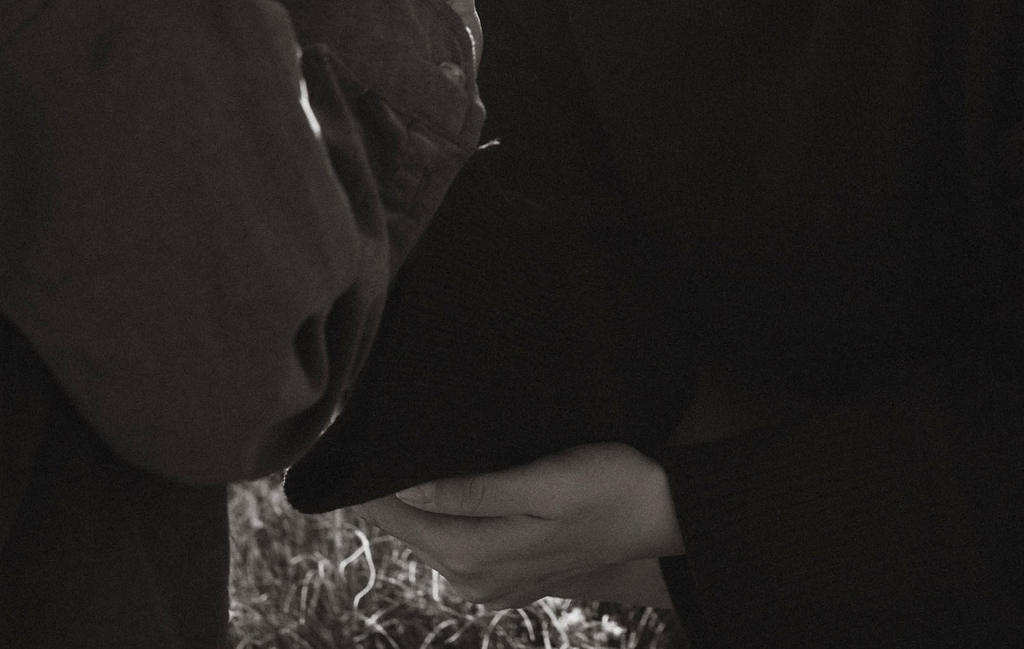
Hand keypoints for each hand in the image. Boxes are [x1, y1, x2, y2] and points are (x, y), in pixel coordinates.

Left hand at [351, 443, 681, 609]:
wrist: (660, 514)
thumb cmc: (607, 486)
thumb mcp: (542, 482)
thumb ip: (473, 492)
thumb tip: (406, 488)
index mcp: (477, 558)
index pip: (397, 518)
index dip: (375, 482)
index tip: (363, 440)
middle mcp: (474, 582)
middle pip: (408, 530)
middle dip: (392, 490)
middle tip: (384, 437)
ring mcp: (490, 586)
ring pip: (429, 538)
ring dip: (417, 503)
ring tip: (411, 455)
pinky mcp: (506, 580)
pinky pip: (455, 546)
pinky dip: (444, 518)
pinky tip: (451, 486)